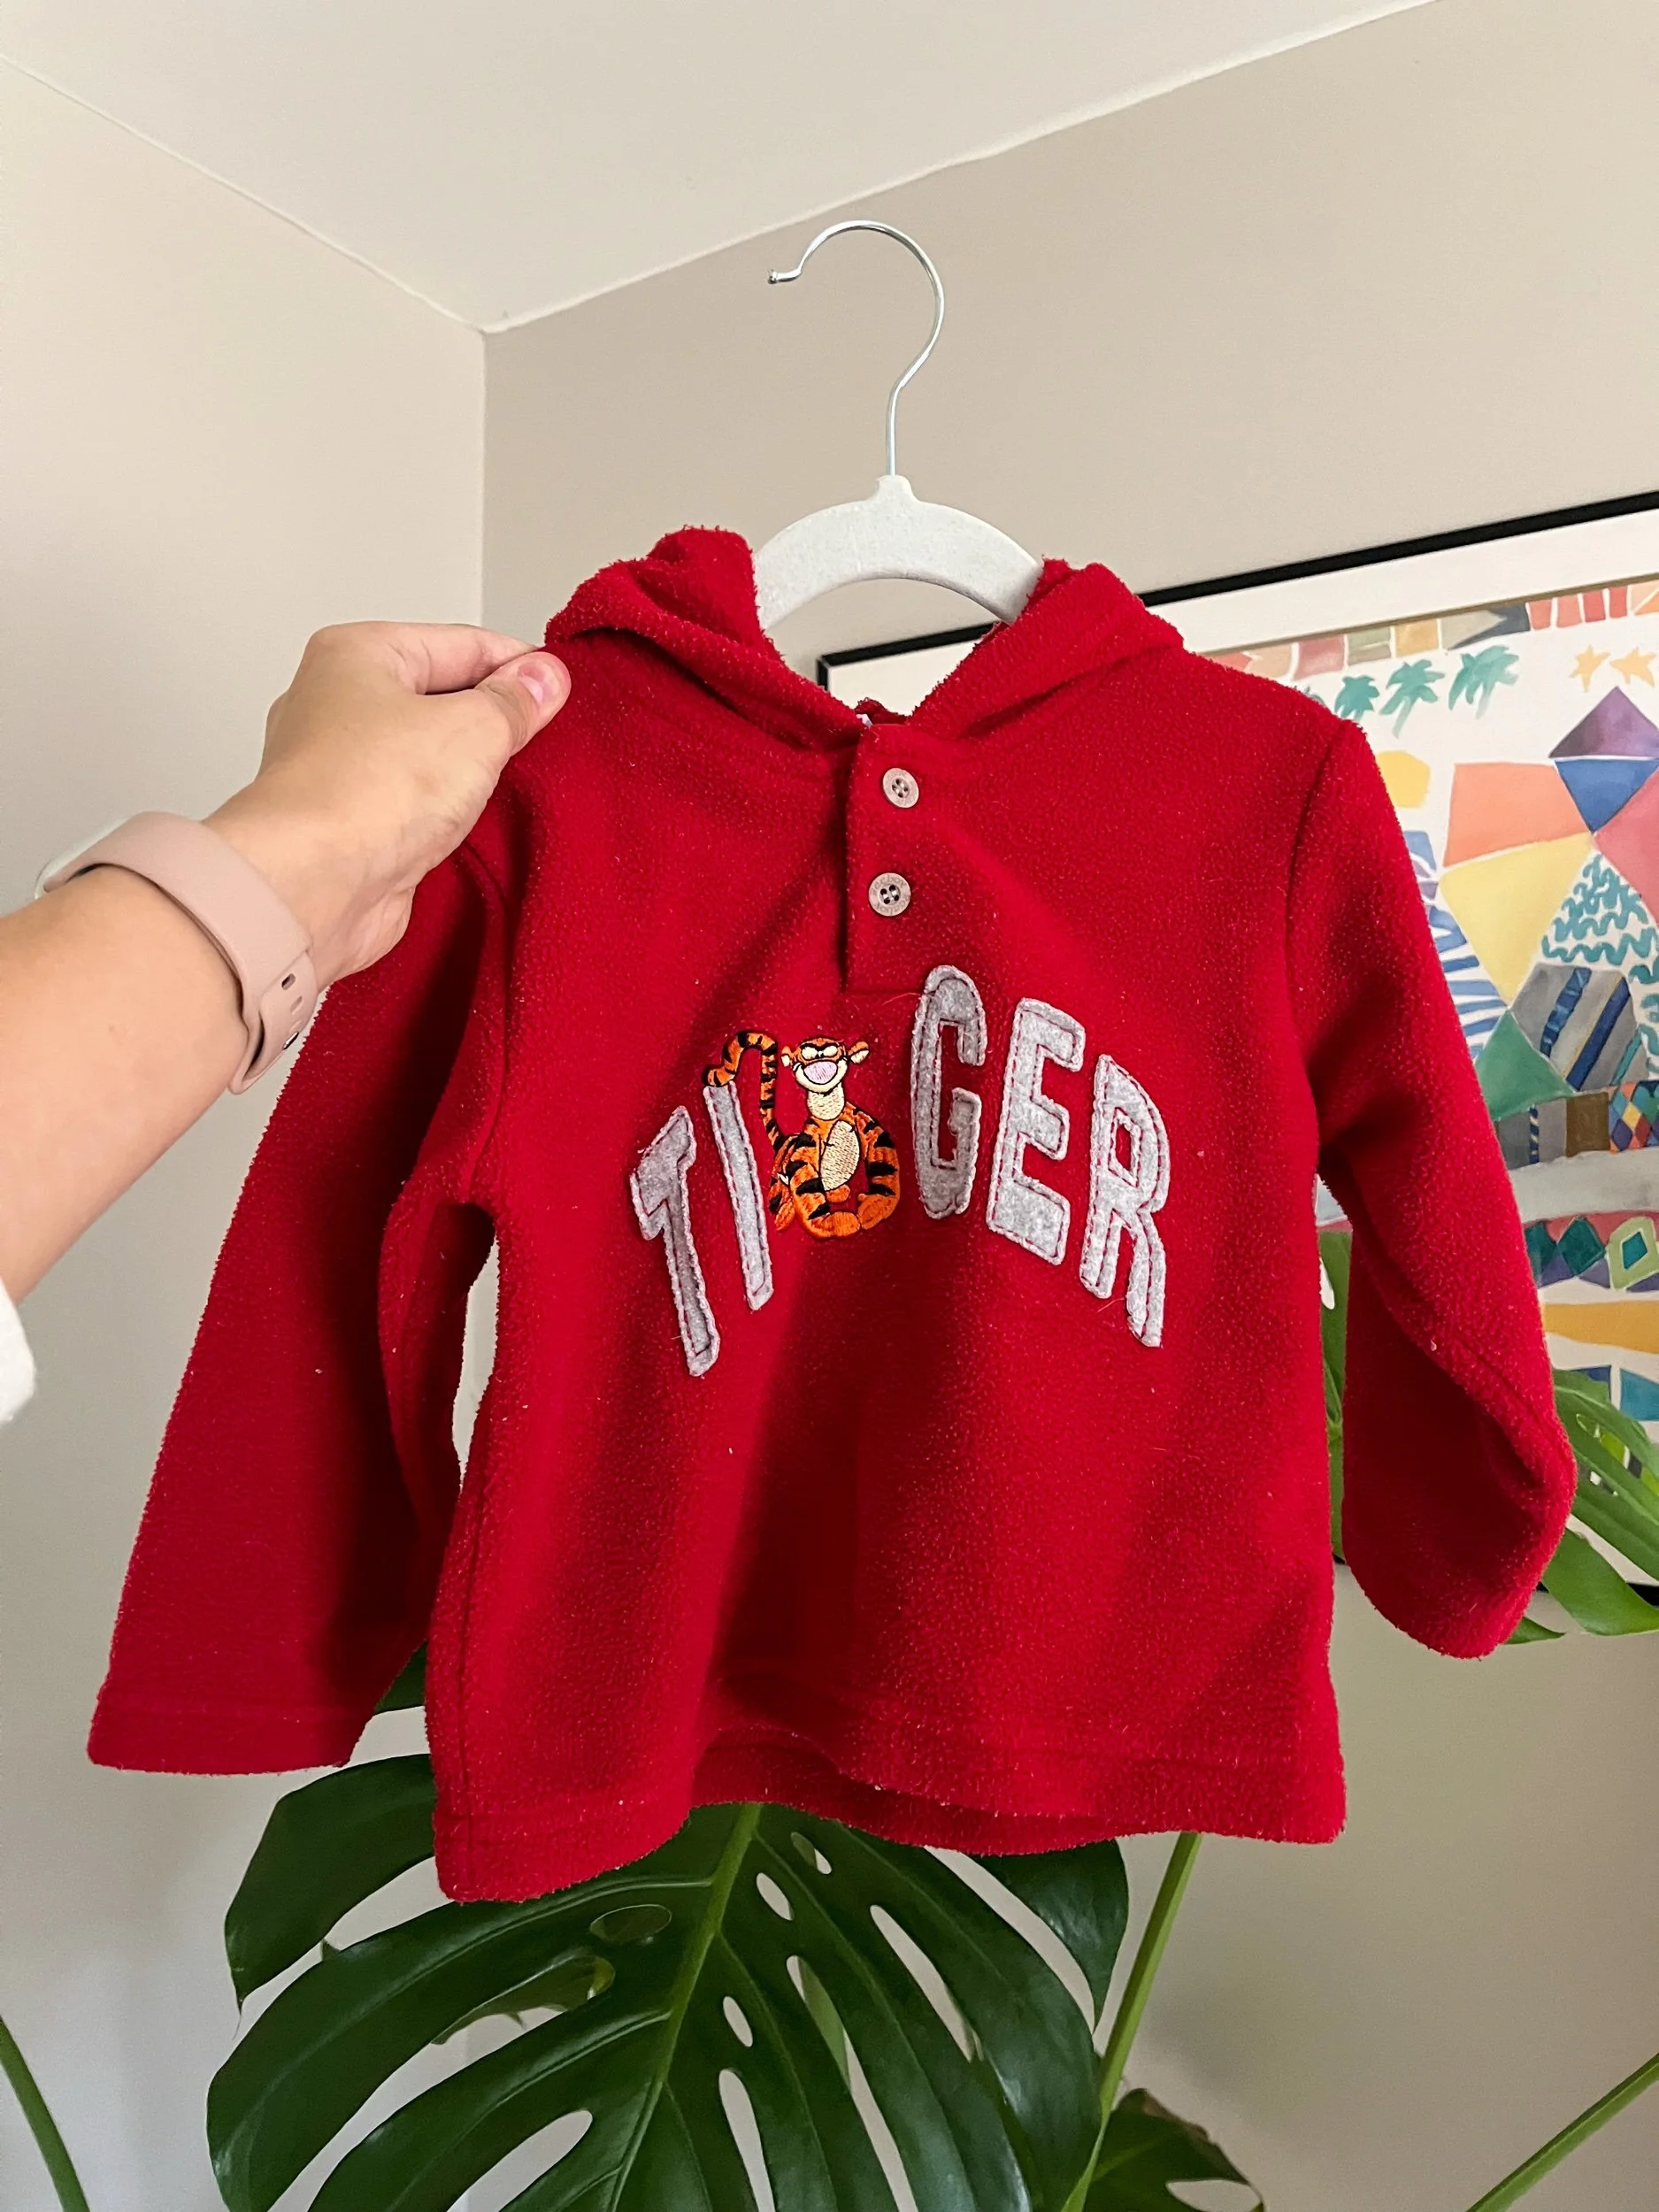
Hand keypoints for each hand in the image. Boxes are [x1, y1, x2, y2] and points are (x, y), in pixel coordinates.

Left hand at [205, 623, 568, 985]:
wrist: (312, 887)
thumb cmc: (364, 795)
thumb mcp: (473, 729)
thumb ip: (515, 701)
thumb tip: (543, 680)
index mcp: (357, 654)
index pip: (459, 642)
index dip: (516, 665)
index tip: (558, 689)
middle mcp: (338, 704)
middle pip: (439, 696)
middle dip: (492, 719)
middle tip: (539, 738)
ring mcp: (340, 767)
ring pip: (425, 755)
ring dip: (468, 772)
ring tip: (508, 784)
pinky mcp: (349, 825)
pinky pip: (412, 805)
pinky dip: (444, 813)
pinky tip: (471, 825)